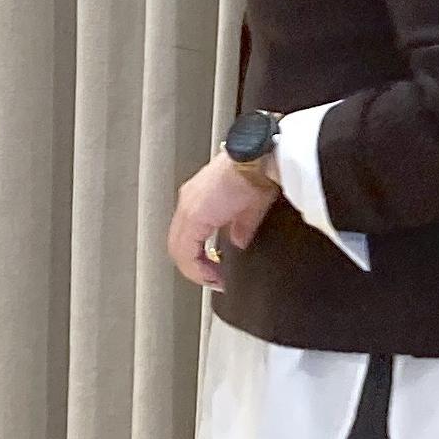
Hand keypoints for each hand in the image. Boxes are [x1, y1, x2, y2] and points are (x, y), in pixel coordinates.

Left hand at [167, 150, 279, 286]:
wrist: (260, 158)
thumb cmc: (259, 171)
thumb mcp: (250, 207)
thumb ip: (240, 227)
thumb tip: (238, 241)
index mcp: (200, 198)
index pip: (188, 236)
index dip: (198, 260)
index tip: (215, 273)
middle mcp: (189, 201)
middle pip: (178, 245)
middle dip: (195, 268)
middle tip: (213, 280)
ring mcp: (189, 207)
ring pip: (178, 249)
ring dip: (195, 270)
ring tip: (212, 280)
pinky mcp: (194, 214)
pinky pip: (185, 249)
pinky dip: (196, 267)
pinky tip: (211, 275)